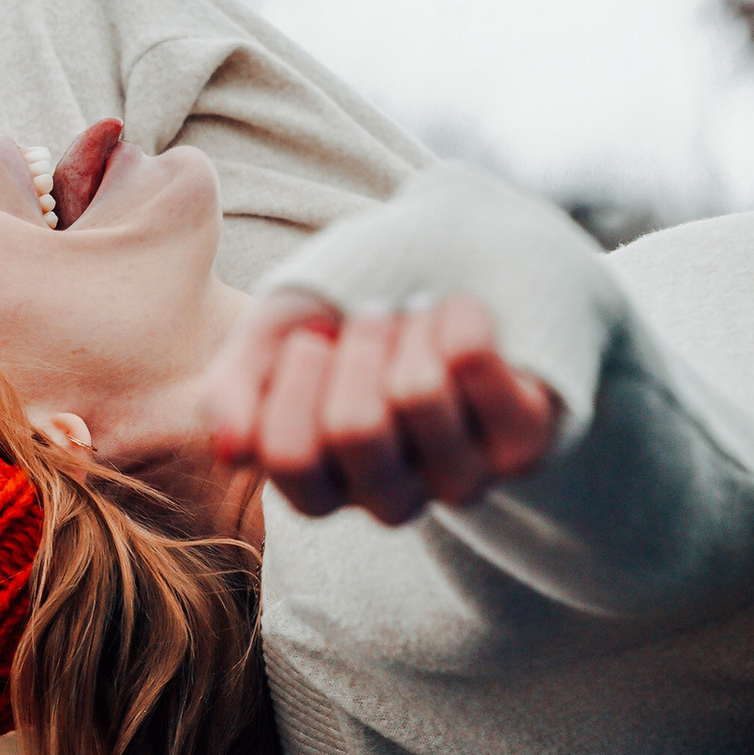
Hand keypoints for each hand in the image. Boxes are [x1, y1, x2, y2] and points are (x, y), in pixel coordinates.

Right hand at [202, 291, 561, 524]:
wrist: (455, 256)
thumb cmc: (353, 303)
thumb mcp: (277, 330)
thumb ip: (235, 386)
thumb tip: (232, 448)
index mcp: (322, 484)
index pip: (289, 457)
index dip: (293, 378)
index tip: (313, 337)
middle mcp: (390, 498)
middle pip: (356, 426)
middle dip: (358, 341)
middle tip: (375, 318)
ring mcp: (460, 478)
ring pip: (418, 393)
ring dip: (409, 326)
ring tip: (419, 318)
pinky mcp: (521, 443)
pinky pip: (474, 364)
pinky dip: (458, 316)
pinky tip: (460, 318)